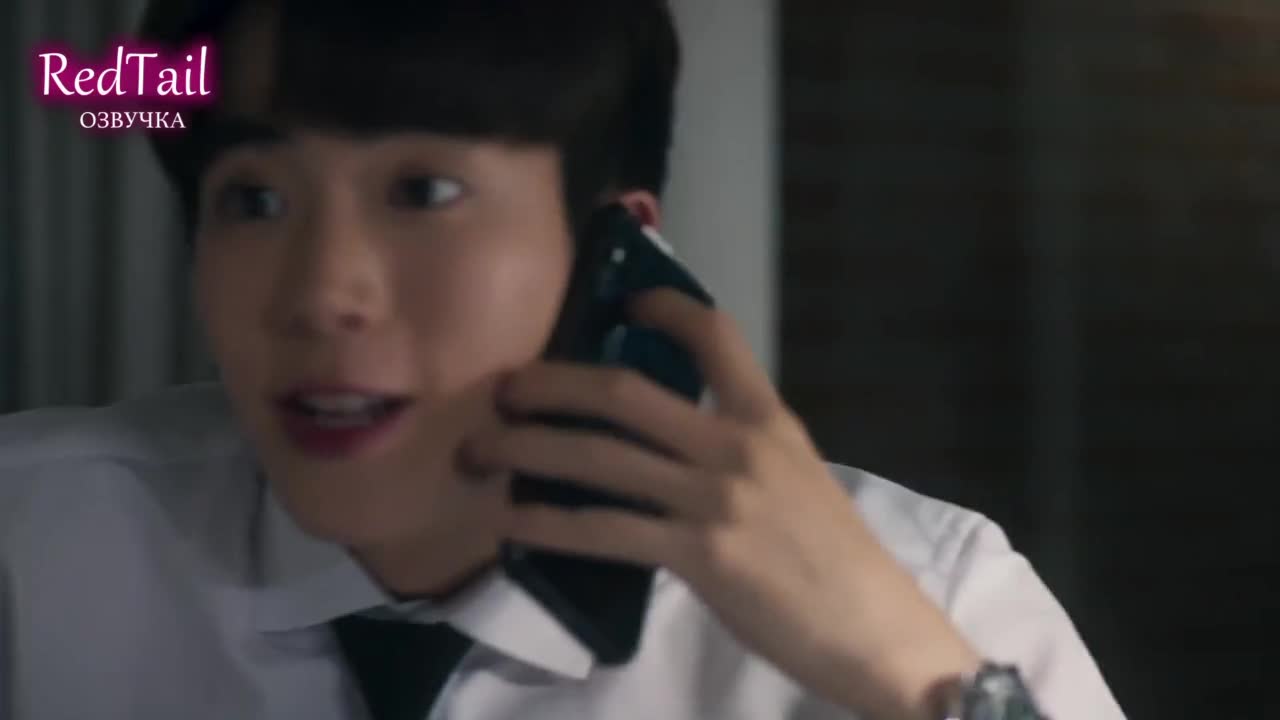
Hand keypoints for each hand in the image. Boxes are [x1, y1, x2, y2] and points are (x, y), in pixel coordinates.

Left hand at [464, 289, 980, 719]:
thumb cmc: (839, 560)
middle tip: (503, 387)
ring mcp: (715, 499)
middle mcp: (737, 445)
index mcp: (768, 419)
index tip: (624, 301)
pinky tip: (510, 523)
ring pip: (599, 456)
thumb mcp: (799, 478)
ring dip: (527, 448)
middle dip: (552, 383)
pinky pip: (602, 529)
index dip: (664, 307)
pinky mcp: (698, 555)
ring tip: (478, 450)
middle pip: (624, 391)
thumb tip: (670, 440)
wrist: (876, 631)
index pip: (715, 335)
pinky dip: (546, 523)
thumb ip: (741, 448)